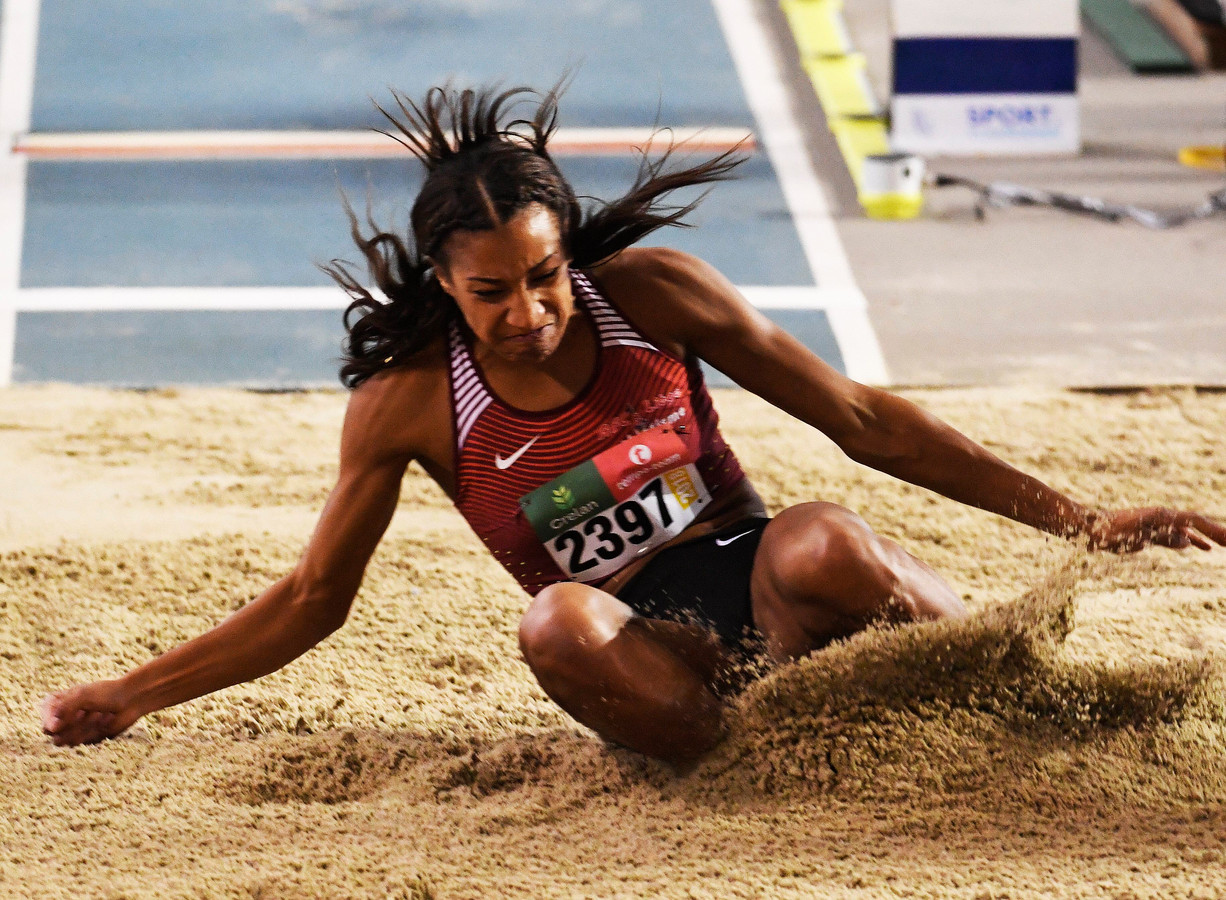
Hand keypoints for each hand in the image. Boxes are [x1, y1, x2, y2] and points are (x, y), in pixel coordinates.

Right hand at [40, 679, 142, 746]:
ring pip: (65, 741)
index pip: (45, 717)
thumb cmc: (107, 693)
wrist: (132, 699)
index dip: (51, 722)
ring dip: (82, 729)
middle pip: (53, 733)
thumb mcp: (83, 696)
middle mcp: (63, 717)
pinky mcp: (86, 738)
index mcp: (58, 703)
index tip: (59, 724)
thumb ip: (64, 709)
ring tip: (98, 714)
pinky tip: (107, 719)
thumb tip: (50, 729)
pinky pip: (81, 743)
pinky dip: (93, 732)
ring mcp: (74, 729)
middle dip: (72, 725)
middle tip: (87, 712)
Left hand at [1087, 507, 1225, 552]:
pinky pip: (1175, 535)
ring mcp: (1156, 524)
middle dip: (1215, 532)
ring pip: (1187, 529)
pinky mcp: (1149, 531)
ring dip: (1206, 536)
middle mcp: (1161, 517)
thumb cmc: (1108, 532)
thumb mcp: (1135, 537)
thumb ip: (1161, 538)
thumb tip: (1188, 540)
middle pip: (1195, 523)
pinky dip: (1190, 540)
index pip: (1194, 520)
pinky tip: (1199, 547)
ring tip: (1224, 545)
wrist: (1087, 528)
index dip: (1213, 529)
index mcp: (1160, 515)